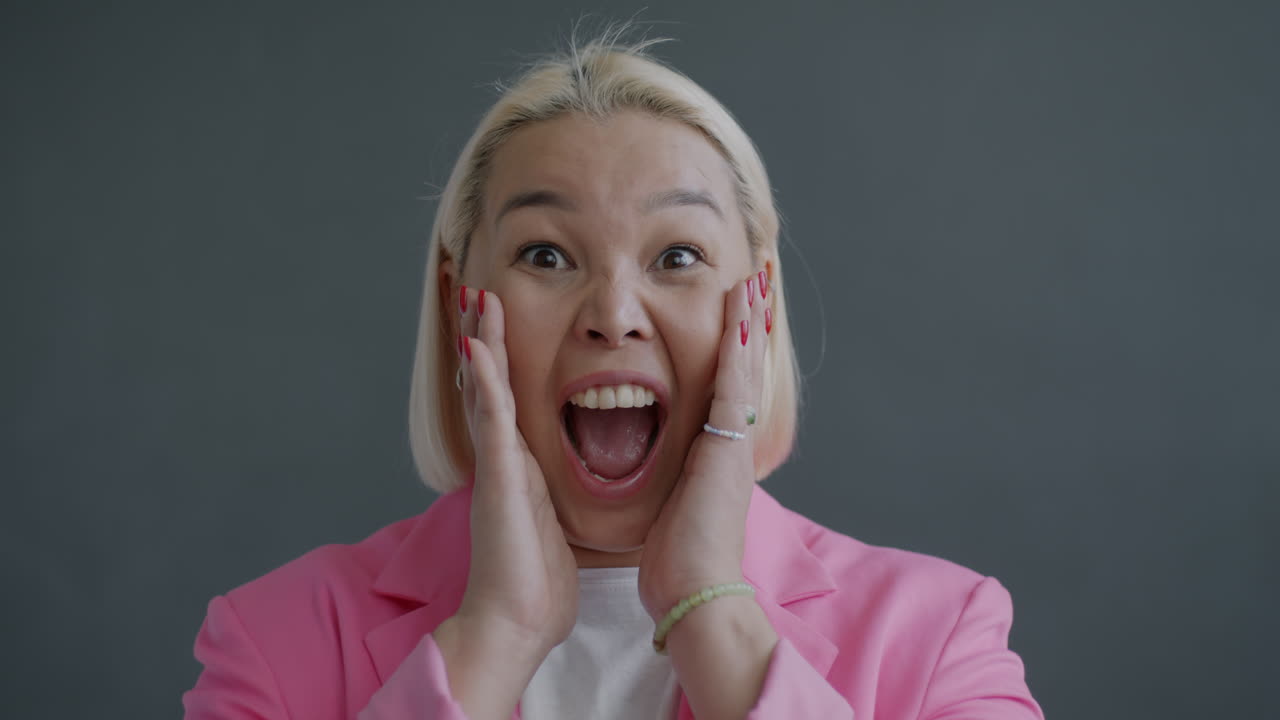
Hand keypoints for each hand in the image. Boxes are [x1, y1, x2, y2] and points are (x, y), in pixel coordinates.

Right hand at [433, 286, 577, 719]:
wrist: (514, 624)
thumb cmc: (536, 589)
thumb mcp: (552, 532)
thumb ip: (551, 509)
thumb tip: (560, 508)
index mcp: (518, 471)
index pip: (507, 404)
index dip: (503, 363)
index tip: (502, 325)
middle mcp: (502, 462)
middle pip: (489, 386)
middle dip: (485, 339)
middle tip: (481, 295)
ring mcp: (496, 467)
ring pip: (485, 391)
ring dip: (482, 344)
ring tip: (477, 301)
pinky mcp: (497, 480)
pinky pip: (492, 421)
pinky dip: (485, 383)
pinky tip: (478, 348)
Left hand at [638, 270, 770, 618]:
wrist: (696, 594)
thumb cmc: (679, 563)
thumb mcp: (674, 511)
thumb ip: (675, 487)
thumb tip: (668, 484)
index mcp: (717, 456)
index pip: (727, 389)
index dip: (732, 349)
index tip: (732, 312)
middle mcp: (731, 444)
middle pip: (744, 369)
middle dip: (748, 323)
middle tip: (753, 278)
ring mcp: (733, 443)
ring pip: (744, 367)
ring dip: (749, 321)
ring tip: (753, 278)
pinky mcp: (726, 446)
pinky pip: (733, 383)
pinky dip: (738, 345)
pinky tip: (741, 311)